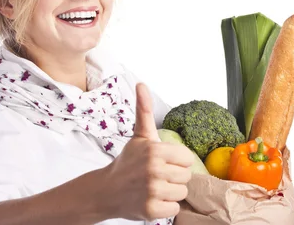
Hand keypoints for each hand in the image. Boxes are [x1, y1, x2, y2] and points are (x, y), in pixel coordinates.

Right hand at [97, 83, 193, 220]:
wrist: (106, 190)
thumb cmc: (127, 162)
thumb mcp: (139, 136)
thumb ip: (144, 110)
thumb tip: (141, 84)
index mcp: (155, 150)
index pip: (187, 159)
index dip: (177, 161)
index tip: (163, 162)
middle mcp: (154, 170)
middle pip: (186, 176)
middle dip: (174, 177)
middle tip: (157, 176)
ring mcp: (152, 191)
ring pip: (182, 193)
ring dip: (171, 192)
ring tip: (154, 187)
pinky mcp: (151, 210)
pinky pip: (174, 208)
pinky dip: (165, 206)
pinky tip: (152, 199)